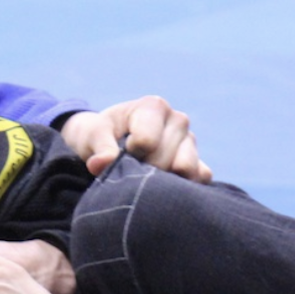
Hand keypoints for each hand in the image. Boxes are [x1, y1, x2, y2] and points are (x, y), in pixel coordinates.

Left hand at [60, 96, 211, 181]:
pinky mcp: (199, 163)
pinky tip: (164, 185)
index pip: (147, 142)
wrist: (110, 145)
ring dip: (164, 180)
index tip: (121, 153)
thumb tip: (100, 165)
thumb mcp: (92, 135)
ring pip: (186, 169)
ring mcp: (191, 142)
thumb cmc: (100, 136)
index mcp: (154, 106)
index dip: (129, 155)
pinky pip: (201, 178)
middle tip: (131, 168)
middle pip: (164, 159)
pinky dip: (184, 187)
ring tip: (146, 175)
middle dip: (144, 171)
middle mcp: (178, 120)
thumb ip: (98, 148)